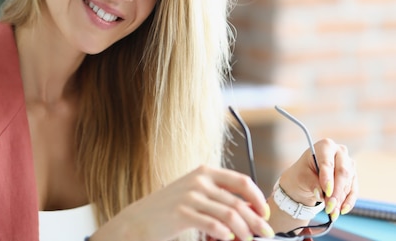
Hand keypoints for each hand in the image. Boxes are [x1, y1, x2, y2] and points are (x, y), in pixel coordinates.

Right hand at [92, 166, 274, 240]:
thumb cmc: (169, 209)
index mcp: (204, 171)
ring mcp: (190, 196)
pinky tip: (228, 240)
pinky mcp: (182, 213)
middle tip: (265, 233)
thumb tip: (248, 209)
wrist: (138, 220)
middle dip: (256, 220)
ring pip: (230, 215)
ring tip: (247, 240)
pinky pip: (214, 226)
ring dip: (245, 231)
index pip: (241, 181)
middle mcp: (199, 180)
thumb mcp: (194, 194)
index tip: (265, 213)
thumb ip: (217, 196)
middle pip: (238, 201)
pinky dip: (226, 235)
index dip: (257, 198)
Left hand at [279, 138, 357, 219]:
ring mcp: (349, 164)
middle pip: (342, 172)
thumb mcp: (302, 177)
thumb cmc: (303, 174)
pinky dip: (348, 201)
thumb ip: (312, 184)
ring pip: (348, 183)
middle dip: (336, 191)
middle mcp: (339, 152)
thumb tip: (321, 193)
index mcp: (324, 146)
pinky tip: (342, 210)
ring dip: (340, 199)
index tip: (327, 191)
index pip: (328, 162)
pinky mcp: (353, 177)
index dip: (328, 177)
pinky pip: (353, 190)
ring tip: (331, 211)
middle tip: (329, 206)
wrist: (307, 179)